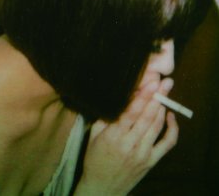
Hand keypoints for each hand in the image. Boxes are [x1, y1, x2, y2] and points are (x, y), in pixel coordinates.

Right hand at [75, 78, 178, 195]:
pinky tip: (170, 116)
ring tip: (165, 91)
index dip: (142, 95)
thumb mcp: (94, 135)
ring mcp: (144, 152)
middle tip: (164, 81)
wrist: (103, 187)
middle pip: (147, 115)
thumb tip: (115, 97)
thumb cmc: (95, 159)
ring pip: (156, 125)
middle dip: (157, 96)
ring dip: (162, 107)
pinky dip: (172, 129)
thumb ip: (105, 117)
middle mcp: (131, 143)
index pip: (131, 111)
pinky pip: (167, 143)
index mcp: (114, 135)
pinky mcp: (152, 160)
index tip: (150, 82)